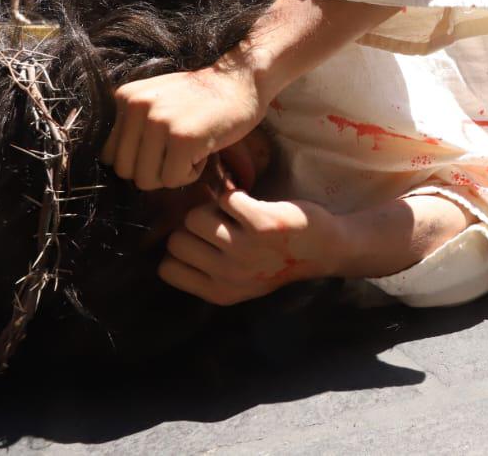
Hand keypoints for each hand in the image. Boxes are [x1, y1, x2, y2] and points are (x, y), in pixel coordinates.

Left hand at [101, 63, 265, 189]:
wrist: (242, 81)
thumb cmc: (200, 99)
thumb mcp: (154, 101)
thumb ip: (130, 125)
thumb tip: (113, 166)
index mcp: (123, 98)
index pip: (108, 155)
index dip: (136, 159)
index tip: (161, 145)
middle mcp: (136, 107)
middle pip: (125, 171)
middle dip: (153, 170)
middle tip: (178, 149)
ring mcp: (159, 122)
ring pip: (146, 180)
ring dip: (172, 173)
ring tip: (191, 148)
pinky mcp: (183, 138)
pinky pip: (172, 180)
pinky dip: (191, 173)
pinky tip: (204, 150)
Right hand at [159, 190, 345, 305]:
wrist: (325, 248)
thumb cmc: (276, 258)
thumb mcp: (239, 279)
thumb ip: (205, 267)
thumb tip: (161, 233)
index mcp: (220, 293)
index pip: (167, 269)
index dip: (180, 248)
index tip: (201, 241)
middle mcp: (230, 276)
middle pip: (176, 240)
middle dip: (192, 226)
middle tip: (218, 222)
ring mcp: (246, 250)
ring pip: (195, 217)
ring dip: (210, 207)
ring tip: (232, 213)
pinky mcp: (264, 225)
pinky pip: (225, 198)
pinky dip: (234, 194)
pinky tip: (248, 203)